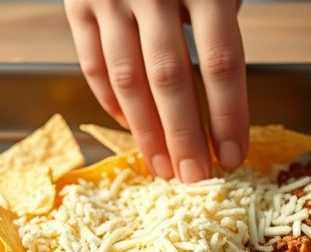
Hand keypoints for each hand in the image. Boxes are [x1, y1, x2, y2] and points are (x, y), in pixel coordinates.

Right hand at [64, 0, 247, 181]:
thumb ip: (222, 19)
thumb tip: (224, 95)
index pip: (220, 61)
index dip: (228, 114)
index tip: (233, 156)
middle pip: (170, 78)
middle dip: (183, 136)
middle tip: (194, 175)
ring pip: (128, 78)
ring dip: (146, 131)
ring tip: (163, 166)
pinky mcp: (77, 3)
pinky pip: (93, 63)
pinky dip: (111, 101)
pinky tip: (130, 126)